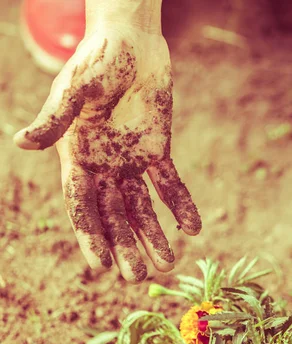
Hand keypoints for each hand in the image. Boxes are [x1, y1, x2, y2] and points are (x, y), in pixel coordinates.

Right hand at [14, 28, 200, 281]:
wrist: (132, 43)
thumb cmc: (98, 60)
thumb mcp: (75, 89)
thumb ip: (56, 119)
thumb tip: (21, 143)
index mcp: (76, 157)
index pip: (82, 206)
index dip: (91, 236)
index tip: (101, 267)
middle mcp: (102, 165)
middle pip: (113, 215)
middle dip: (126, 246)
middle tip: (139, 277)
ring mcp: (130, 160)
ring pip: (142, 207)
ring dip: (154, 235)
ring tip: (168, 263)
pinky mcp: (156, 150)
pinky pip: (170, 183)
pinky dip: (180, 205)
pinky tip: (194, 228)